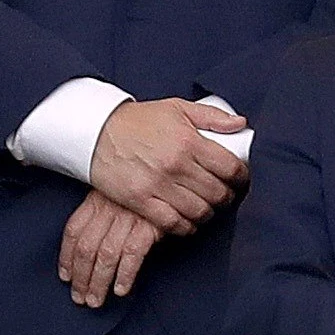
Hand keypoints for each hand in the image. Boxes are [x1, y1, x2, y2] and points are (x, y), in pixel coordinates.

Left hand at [58, 190, 161, 307]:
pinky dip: (125, 275)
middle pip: (86, 248)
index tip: (65, 276)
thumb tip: (84, 248)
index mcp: (94, 202)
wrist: (168, 178)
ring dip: (99, 282)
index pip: (73, 232)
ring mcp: (127, 218)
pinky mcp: (148, 226)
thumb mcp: (113, 194)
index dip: (66, 257)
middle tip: (79, 297)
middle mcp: (107, 210)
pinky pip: (132, 255)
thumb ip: (99, 215)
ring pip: (106, 255)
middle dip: (81, 277)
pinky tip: (120, 290)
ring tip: (95, 300)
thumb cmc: (139, 188)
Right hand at [89, 98, 247, 234]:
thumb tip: (241, 125)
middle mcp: (176, 164)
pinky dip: (185, 226)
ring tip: (202, 205)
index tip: (237, 178)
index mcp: (188, 141)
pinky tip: (186, 219)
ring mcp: (157, 184)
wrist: (94, 130)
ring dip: (206, 212)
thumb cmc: (136, 120)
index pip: (231, 169)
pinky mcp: (140, 200)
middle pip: (218, 194)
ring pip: (200, 211)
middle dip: (224, 196)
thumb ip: (212, 116)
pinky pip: (174, 224)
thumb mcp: (175, 108)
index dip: (241, 177)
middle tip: (219, 193)